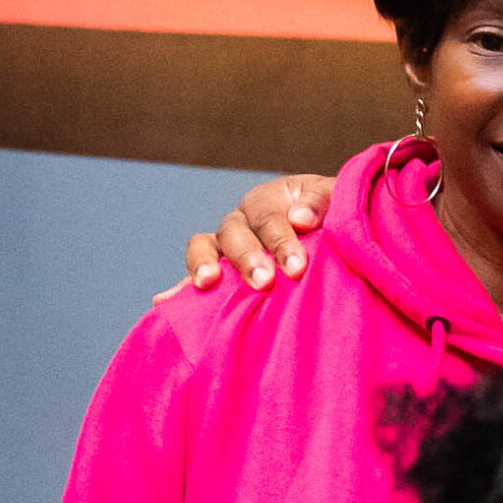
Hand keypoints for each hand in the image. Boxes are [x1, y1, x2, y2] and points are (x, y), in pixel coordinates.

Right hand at [176, 174, 335, 295]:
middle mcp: (242, 221)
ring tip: (207, 283)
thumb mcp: (337, 200)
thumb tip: (299, 218)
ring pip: (204, 247)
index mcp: (269, 200)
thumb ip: (322, 203)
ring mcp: (226, 247)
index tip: (297, 267)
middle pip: (234, 233)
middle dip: (248, 258)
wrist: (333, 238)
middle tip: (264, 282)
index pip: (267, 216)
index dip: (280, 240)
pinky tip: (164, 302)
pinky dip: (179, 289)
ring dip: (203, 265)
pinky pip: (195, 277)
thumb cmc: (336, 219)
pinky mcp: (220, 272)